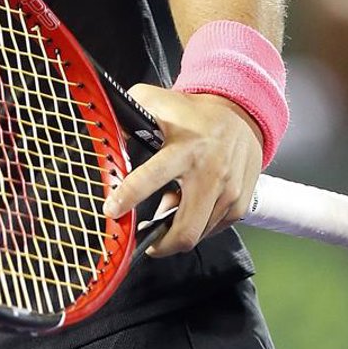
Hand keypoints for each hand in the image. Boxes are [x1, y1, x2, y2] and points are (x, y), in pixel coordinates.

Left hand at [102, 86, 262, 257]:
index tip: (112, 210)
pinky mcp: (239, 204)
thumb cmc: (195, 114)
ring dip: (177, 231)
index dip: (128, 197)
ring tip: (169, 211)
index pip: (152, 177)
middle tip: (146, 240)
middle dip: (160, 245)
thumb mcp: (158, 103)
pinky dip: (196, 226)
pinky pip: (211, 230)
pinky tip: (190, 208)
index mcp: (186, 149)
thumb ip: (128, 115)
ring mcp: (229, 192)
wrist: (242, 116)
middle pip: (184, 230)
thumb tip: (105, 134)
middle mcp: (210, 173)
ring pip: (197, 234)